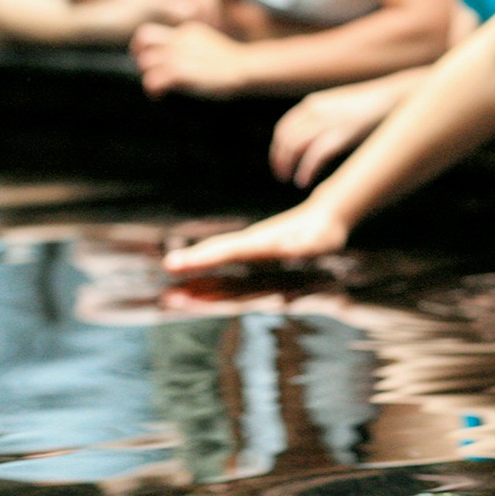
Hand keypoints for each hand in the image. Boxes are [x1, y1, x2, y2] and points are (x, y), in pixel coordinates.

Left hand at [130, 20, 248, 98]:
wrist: (246, 67)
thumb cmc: (234, 62)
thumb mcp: (211, 44)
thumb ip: (196, 46)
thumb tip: (189, 59)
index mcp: (187, 30)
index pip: (158, 31)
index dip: (151, 45)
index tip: (155, 58)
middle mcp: (179, 40)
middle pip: (144, 37)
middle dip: (139, 53)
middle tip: (146, 68)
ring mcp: (178, 56)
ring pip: (146, 61)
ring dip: (147, 74)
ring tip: (155, 87)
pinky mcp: (180, 72)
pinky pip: (153, 79)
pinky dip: (152, 89)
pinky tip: (158, 96)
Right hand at [162, 202, 350, 274]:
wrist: (327, 215)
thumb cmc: (325, 232)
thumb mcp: (319, 240)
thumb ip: (304, 244)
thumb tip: (288, 248)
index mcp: (263, 242)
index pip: (229, 250)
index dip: (205, 258)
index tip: (179, 264)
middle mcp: (252, 241)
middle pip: (217, 251)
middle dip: (193, 262)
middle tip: (168, 277)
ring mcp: (251, 243)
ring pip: (218, 253)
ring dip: (196, 266)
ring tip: (174, 281)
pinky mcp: (254, 248)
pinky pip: (226, 256)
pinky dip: (209, 265)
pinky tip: (195, 277)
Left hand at [270, 75, 418, 186]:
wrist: (397, 97)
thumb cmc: (374, 107)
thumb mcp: (343, 109)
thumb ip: (328, 120)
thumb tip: (321, 141)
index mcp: (314, 103)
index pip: (284, 128)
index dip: (278, 148)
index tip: (281, 163)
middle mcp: (317, 111)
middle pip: (286, 139)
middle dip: (280, 160)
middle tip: (282, 176)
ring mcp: (330, 121)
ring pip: (295, 147)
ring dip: (288, 166)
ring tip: (291, 180)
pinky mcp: (343, 134)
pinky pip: (315, 155)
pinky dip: (306, 170)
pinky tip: (304, 181)